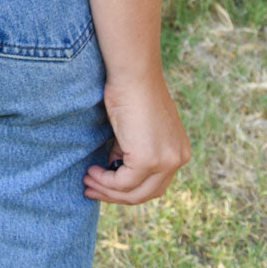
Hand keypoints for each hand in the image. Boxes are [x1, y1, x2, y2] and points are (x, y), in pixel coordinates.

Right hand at [84, 71, 190, 204]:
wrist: (132, 72)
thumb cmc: (130, 89)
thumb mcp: (137, 126)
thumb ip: (133, 149)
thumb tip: (114, 168)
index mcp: (178, 150)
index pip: (155, 182)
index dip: (129, 188)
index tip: (104, 184)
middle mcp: (178, 159)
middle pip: (147, 193)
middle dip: (117, 195)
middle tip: (92, 189)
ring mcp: (165, 161)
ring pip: (134, 193)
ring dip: (108, 190)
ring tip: (88, 181)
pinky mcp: (147, 160)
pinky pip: (122, 183)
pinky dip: (105, 181)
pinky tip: (92, 172)